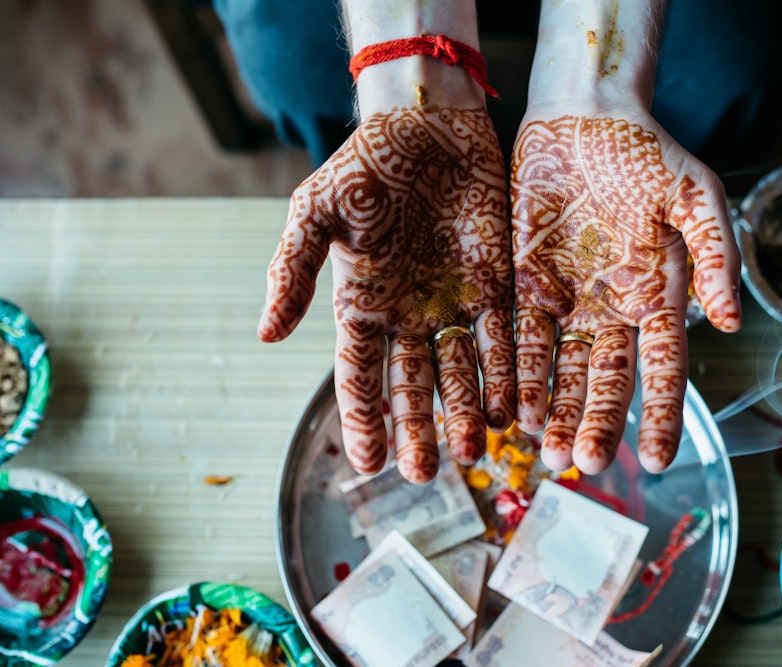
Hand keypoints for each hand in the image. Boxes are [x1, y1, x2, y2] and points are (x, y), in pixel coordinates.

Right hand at [259, 106, 514, 482]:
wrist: (426, 122)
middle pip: (415, 385)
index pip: (360, 376)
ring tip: (479, 448)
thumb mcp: (316, 211)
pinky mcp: (499, 283)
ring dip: (470, 409)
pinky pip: (506, 334)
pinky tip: (516, 404)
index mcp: (364, 305)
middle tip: (426, 472)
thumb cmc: (365, 164)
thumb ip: (291, 270)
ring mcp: (457, 302)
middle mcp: (410, 315)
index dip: (363, 419)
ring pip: (465, 369)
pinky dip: (510, 369)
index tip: (368, 464)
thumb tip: (266, 335)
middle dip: (420, 429)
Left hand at [510, 108, 740, 474]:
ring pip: (559, 370)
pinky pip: (518, 336)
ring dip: (554, 411)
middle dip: (597, 423)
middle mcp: (611, 310)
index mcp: (657, 296)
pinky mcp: (523, 284)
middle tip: (585, 463)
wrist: (584, 116)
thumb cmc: (648, 151)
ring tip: (547, 453)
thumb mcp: (697, 196)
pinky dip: (515, 372)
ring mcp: (566, 300)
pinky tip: (511, 409)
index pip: (665, 367)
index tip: (662, 460)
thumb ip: (715, 256)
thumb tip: (732, 323)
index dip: (664, 413)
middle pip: (605, 380)